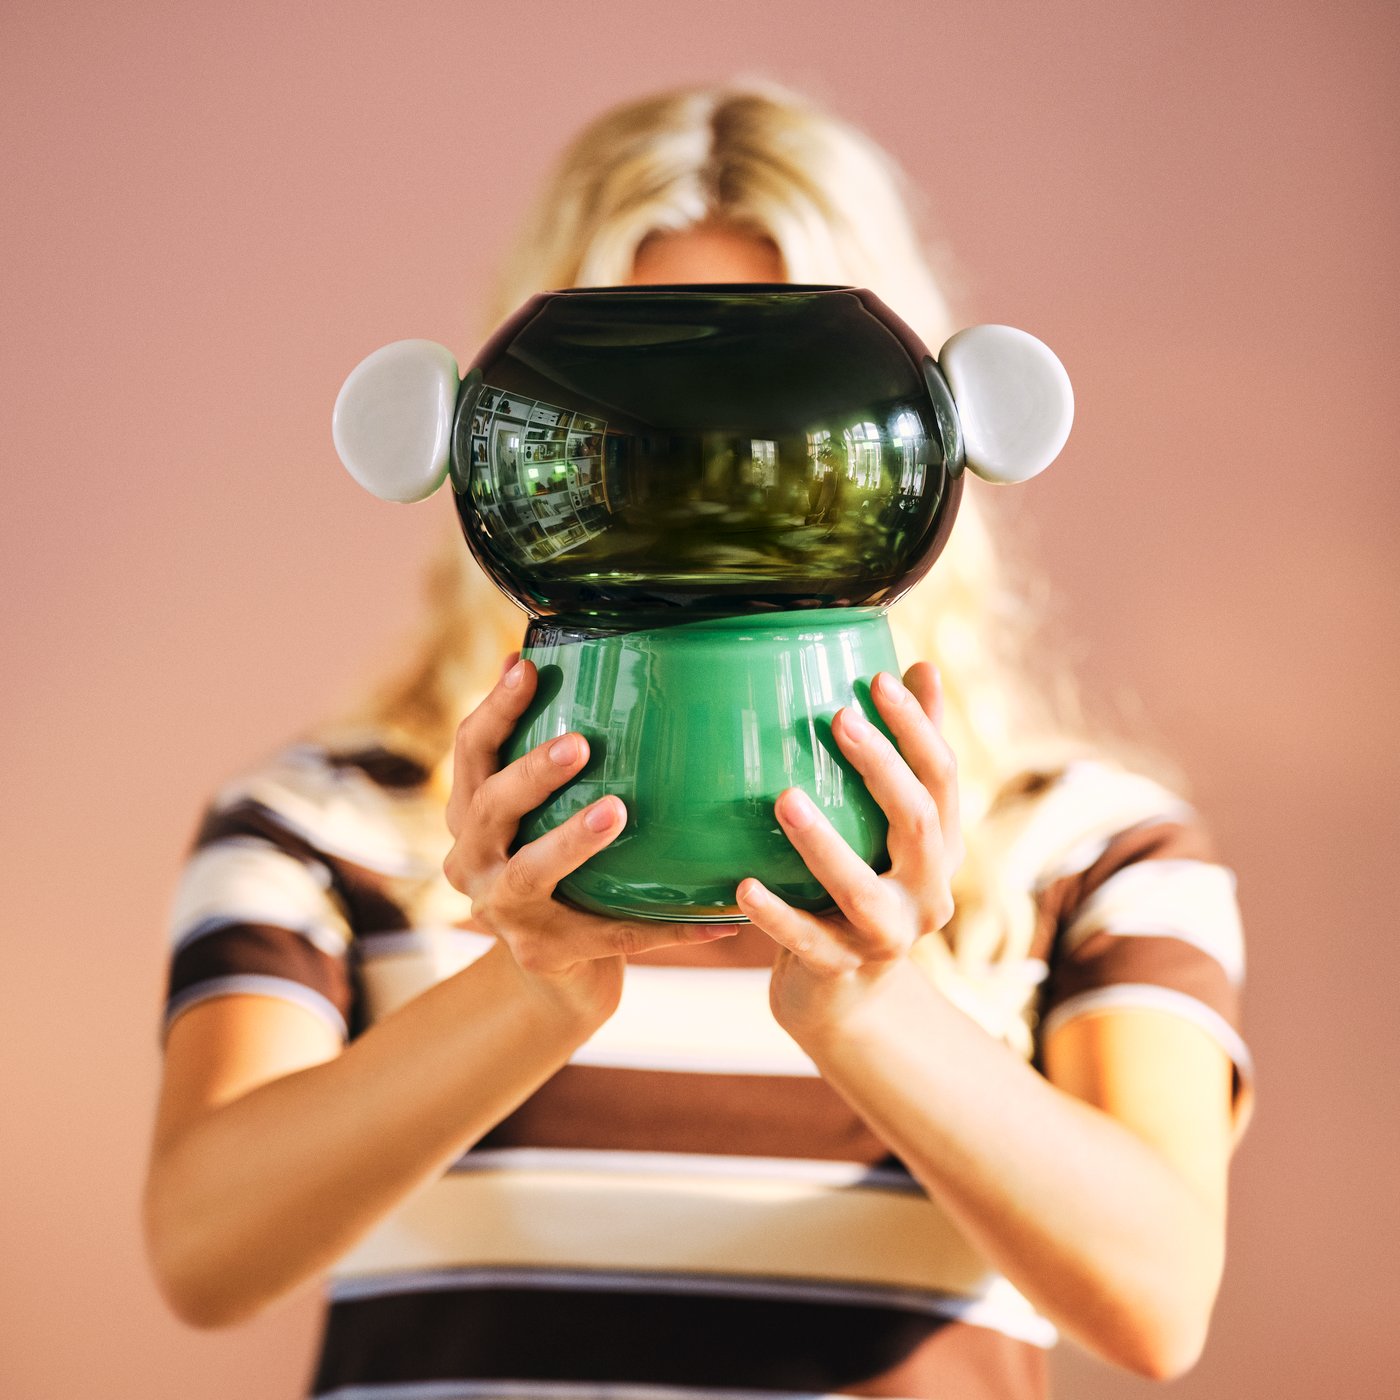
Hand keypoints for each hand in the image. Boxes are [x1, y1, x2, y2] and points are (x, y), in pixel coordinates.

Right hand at [443, 653, 737, 1029]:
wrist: (555, 973)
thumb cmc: (554, 869)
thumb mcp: (535, 817)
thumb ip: (547, 759)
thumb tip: (576, 664)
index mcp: (470, 816)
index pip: (470, 753)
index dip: (493, 709)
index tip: (526, 666)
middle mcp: (472, 862)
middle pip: (491, 808)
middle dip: (531, 773)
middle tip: (580, 743)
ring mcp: (505, 913)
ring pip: (530, 872)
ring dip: (571, 840)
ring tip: (617, 811)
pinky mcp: (546, 953)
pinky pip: (612, 936)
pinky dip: (669, 928)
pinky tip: (723, 917)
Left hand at [735, 663, 964, 1042]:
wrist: (845, 996)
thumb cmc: (861, 886)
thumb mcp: (887, 827)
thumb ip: (905, 756)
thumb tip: (922, 667)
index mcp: (941, 849)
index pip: (943, 779)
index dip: (918, 729)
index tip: (879, 681)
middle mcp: (927, 893)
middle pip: (917, 823)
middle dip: (881, 769)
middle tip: (838, 719)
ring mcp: (887, 938)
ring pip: (861, 890)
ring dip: (823, 843)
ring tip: (784, 798)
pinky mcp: (842, 971)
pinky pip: (808, 941)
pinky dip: (776, 915)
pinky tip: (743, 886)